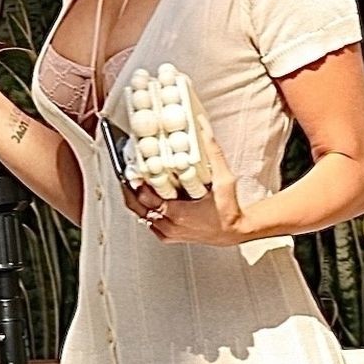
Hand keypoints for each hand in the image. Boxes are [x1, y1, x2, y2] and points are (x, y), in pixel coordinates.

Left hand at [123, 135, 246, 243]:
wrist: (235, 231)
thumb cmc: (229, 209)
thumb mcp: (224, 178)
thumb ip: (213, 152)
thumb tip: (203, 127)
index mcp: (178, 213)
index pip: (145, 197)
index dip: (136, 182)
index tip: (134, 169)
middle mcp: (169, 225)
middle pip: (137, 207)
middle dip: (130, 189)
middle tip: (128, 174)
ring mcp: (168, 233)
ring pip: (141, 215)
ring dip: (136, 199)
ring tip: (134, 182)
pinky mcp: (169, 236)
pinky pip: (149, 223)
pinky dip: (145, 209)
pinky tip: (146, 197)